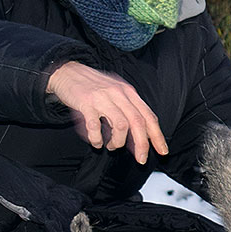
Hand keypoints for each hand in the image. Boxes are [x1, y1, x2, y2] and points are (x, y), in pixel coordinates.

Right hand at [47, 61, 168, 162]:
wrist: (67, 72)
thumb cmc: (94, 87)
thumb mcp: (116, 94)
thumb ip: (129, 113)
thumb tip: (140, 139)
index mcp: (129, 93)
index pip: (149, 116)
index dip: (157, 135)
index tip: (162, 151)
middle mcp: (118, 94)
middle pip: (137, 122)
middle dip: (142, 144)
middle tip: (141, 160)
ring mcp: (102, 98)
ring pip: (120, 125)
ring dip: (118, 142)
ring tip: (112, 146)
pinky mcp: (85, 103)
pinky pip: (95, 126)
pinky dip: (97, 139)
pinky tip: (96, 143)